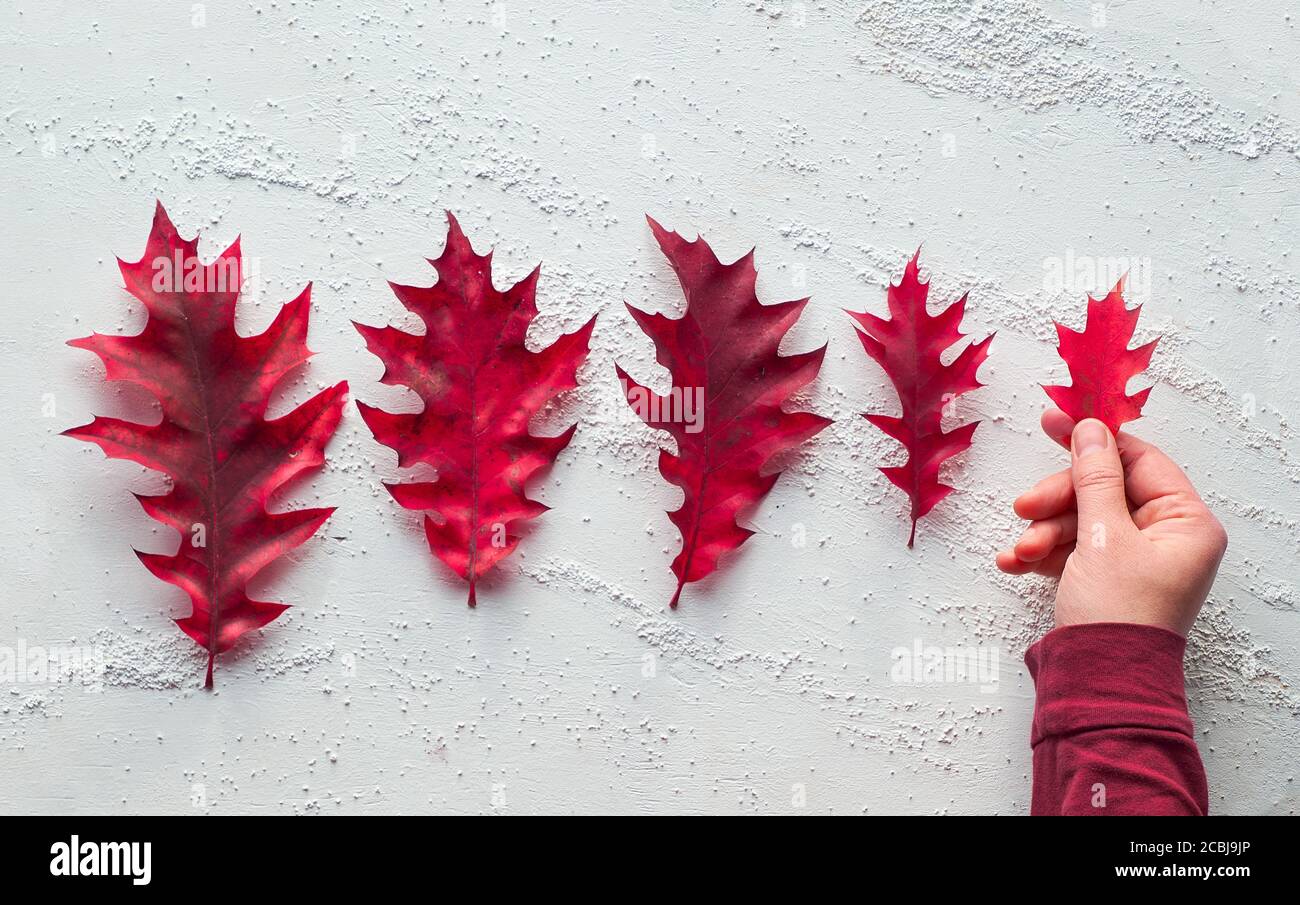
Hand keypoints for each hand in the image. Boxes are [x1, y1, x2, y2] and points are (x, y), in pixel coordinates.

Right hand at [996, 409, 1226, 635]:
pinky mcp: (1109, 579)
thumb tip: (1091, 431)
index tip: (1054, 423)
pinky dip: (1045, 552)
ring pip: (1082, 520)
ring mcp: (1137, 560)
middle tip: (1026, 506)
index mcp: (1187, 523)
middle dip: (1058, 501)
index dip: (1093, 443)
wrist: (1098, 683)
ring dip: (1045, 531)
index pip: (1139, 461)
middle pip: (1103, 491)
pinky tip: (1018, 561)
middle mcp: (1167, 539)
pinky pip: (1074, 548)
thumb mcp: (1103, 535)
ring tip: (1022, 550)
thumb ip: (1094, 477)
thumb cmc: (1118, 617)